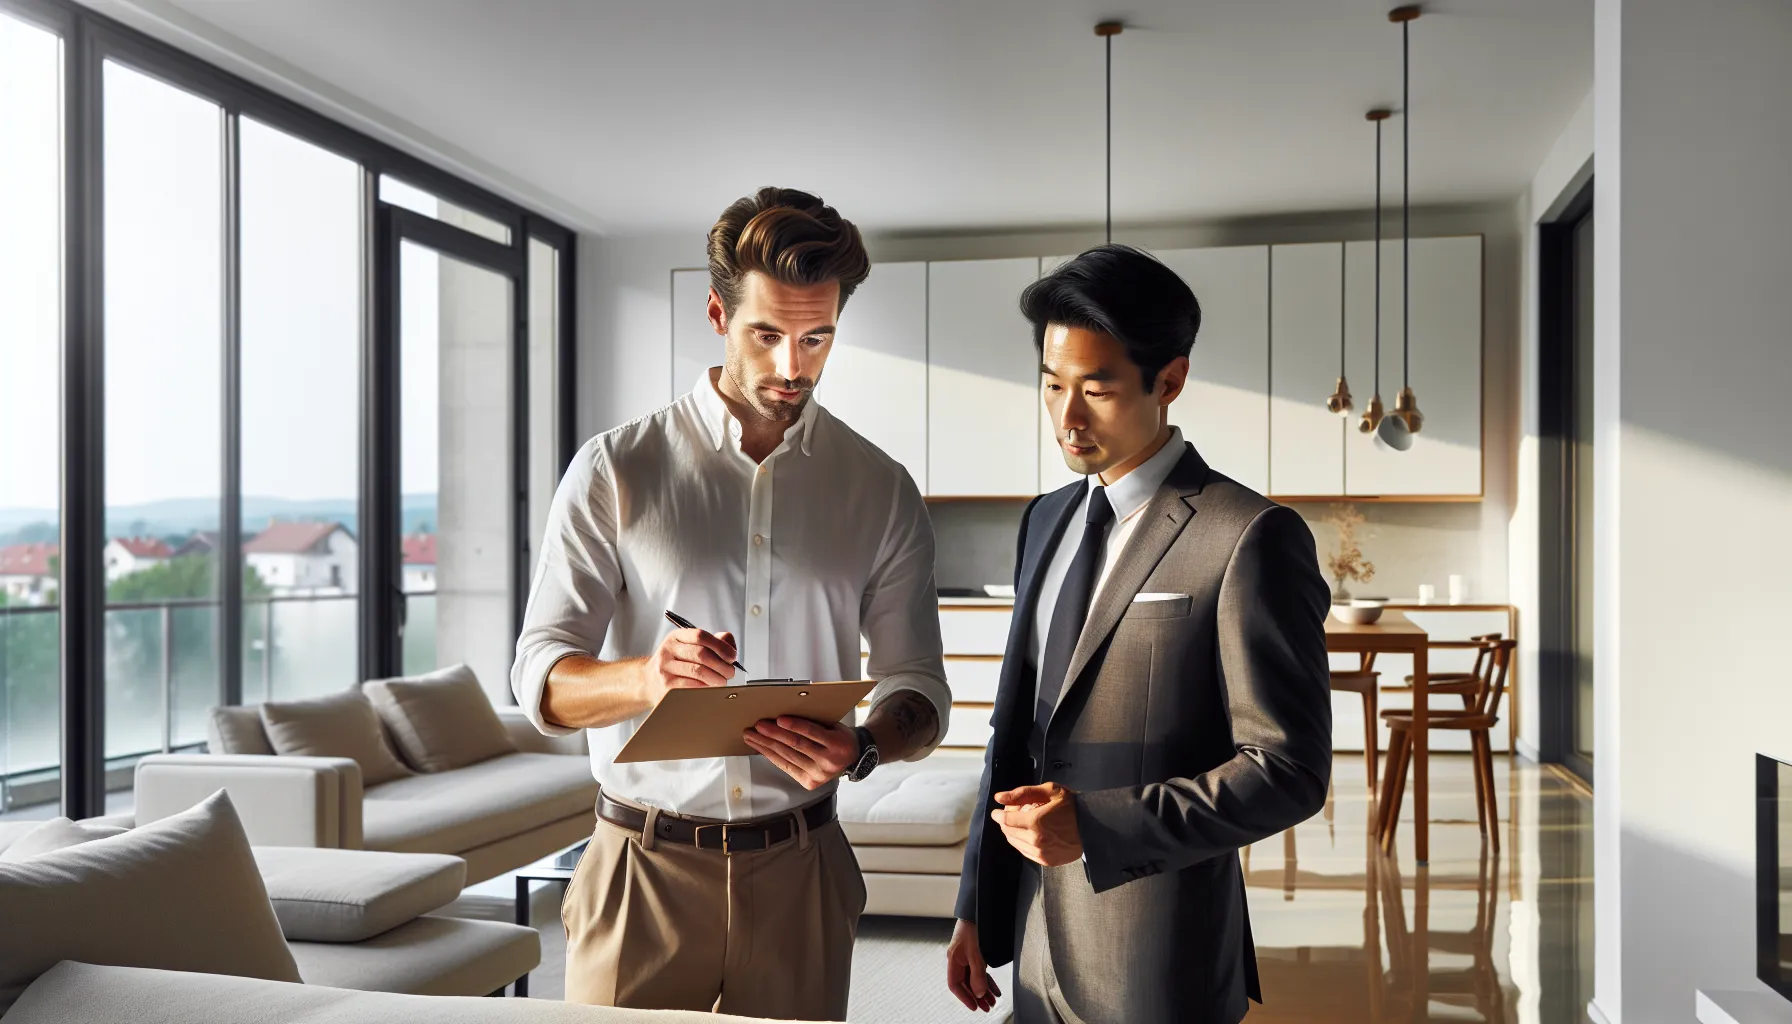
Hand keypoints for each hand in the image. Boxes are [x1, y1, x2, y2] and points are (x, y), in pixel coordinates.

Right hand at [639, 628, 736, 704]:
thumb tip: (729, 644)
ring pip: (698, 672)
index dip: (720, 646)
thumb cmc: (676, 663)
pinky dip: (706, 687)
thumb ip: (713, 641)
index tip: (732, 656)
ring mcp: (665, 668)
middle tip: (730, 672)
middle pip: (701, 654)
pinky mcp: (666, 686)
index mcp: (676, 637)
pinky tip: (710, 688)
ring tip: (722, 681)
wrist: (649, 681)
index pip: (700, 636)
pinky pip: (692, 686)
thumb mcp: (689, 646)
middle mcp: (668, 650)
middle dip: (722, 665)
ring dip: (717, 678)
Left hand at [742, 716, 856, 789]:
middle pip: (796, 745)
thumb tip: (785, 716)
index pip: (812, 733)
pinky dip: (772, 756)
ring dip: (766, 745)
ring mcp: (818, 774)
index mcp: (837, 744)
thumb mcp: (835, 726)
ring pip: (788, 757)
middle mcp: (828, 762)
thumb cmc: (840, 737)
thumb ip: (815, 722)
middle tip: (758, 726)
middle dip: (774, 735)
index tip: (778, 719)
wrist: (853, 759)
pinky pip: (786, 767)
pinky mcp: (809, 783)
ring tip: (752, 736)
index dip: (794, 726)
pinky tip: (761, 748)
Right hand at [946, 918, 1000, 1011]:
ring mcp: (967, 956)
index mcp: (953, 960)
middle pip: (966, 983)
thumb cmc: (973, 927)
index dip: (964, 997)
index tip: (975, 1006)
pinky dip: (987, 981)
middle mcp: (958, 959)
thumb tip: (979, 993)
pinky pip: (980, 971)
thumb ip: (978, 974)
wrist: (978, 909)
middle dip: (976, 997)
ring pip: (974, 978)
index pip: (955, 984)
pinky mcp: (975, 952)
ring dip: (983, 990)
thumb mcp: (977, 953)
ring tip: (993, 1002)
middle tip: (987, 1008)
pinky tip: (994, 989)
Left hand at [991, 783, 1082, 866]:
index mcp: (1035, 822)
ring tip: (1021, 823)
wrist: (1092, 827)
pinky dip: (1022, 842)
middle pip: (1008, 832)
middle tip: (1012, 814)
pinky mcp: (1046, 861)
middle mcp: (1036, 840)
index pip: (1006, 820)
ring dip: (1013, 833)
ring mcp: (1041, 853)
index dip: (998, 815)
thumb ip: (1022, 793)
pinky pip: (1025, 852)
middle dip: (1005, 822)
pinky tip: (1029, 834)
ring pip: (1015, 843)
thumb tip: (999, 798)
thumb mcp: (1049, 791)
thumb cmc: (1072, 807)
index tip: (997, 811)